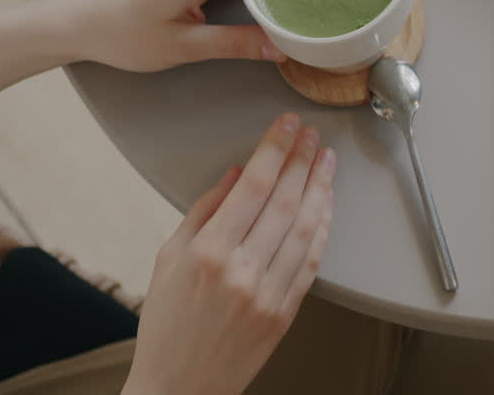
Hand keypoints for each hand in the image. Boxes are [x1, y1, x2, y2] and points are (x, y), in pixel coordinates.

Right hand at [123, 113, 335, 394]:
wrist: (179, 388)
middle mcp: (242, 272)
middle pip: (286, 202)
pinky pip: (312, 261)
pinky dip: (323, 227)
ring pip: (307, 228)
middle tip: (311, 134)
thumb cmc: (167, 325)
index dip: (275, 150)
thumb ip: (203, 211)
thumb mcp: (167, 259)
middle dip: (302, 160)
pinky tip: (326, 204)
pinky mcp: (286, 313)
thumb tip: (237, 173)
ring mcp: (269, 294)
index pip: (253, 187)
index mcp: (208, 254)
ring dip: (320, 188)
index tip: (287, 125)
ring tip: (325, 160)